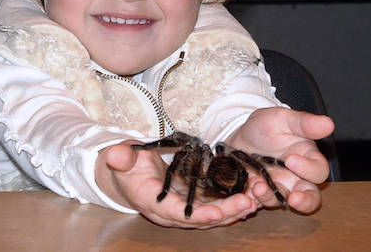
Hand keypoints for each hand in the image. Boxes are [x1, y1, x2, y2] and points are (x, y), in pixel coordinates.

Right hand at [96, 141, 258, 227]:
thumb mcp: (122, 158)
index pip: (178, 213)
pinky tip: (247, 196)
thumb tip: (116, 154)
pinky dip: (229, 203)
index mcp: (153, 201)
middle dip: (225, 212)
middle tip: (248, 203)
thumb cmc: (126, 164)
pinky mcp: (191, 200)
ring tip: (254, 201)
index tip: (218, 212)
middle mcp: (170, 211)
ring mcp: (183, 207)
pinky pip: (213, 205)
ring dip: (232, 210)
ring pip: (210, 214)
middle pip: (200, 218)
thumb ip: (122, 157)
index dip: (198, 214)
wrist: (128, 173)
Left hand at [227, 107, 334, 213]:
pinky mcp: (261, 196)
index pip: (318, 169)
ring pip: (284, 202)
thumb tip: (328, 123)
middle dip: (305, 201)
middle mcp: (297, 177)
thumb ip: (304, 123)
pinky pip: (260, 205)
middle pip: (311, 197)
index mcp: (306, 158)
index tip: (291, 160)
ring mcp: (279, 188)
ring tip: (257, 187)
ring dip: (271, 198)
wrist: (237, 138)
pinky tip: (246, 196)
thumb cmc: (264, 128)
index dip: (309, 168)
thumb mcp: (281, 119)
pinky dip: (254, 203)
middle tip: (294, 199)